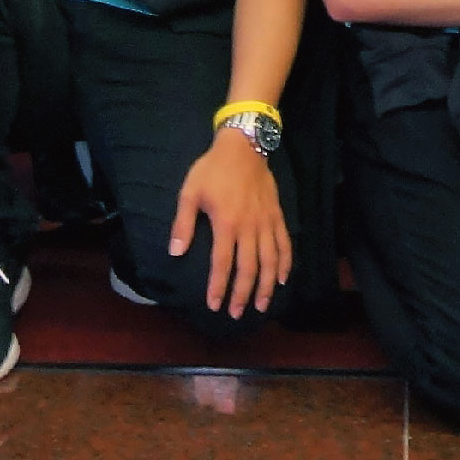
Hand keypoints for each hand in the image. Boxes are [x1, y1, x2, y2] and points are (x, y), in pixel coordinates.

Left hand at [171, 125, 293, 318]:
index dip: (218, 287)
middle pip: (248, 268)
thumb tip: (175, 253)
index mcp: (226, 223)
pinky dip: (285, 264)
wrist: (244, 146)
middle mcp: (249, 227)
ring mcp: (266, 223)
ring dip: (266, 286)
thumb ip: (183, 224)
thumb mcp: (190, 192)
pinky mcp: (277, 217)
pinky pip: (284, 244)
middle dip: (242, 294)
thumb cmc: (213, 169)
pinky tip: (282, 279)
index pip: (222, 263)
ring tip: (261, 306)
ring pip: (269, 261)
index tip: (214, 305)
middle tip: (236, 314)